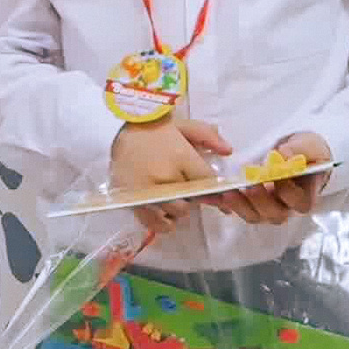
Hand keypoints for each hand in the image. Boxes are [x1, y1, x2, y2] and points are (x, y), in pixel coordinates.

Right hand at [109, 118, 232, 237]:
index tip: (221, 196)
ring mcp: (149, 192)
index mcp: (181, 157)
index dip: (218, 191)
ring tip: (174, 196)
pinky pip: (156, 223)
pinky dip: (164, 223)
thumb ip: (207, 136)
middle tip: (187, 186)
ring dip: (180, 207)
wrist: (119, 132)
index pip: (209, 182)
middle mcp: (167, 177)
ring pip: (178, 212)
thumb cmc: (154, 129)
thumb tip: (229, 151)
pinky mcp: (134, 202)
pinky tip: (165, 214)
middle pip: (194, 200)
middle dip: (195, 195)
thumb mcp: (183, 125)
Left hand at [215, 131, 330, 226]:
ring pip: (255, 216)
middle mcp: (287, 207)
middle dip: (261, 200)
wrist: (294, 154)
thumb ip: (299, 150)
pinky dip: (229, 203)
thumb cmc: (306, 153)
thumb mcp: (309, 146)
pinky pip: (240, 209)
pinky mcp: (252, 205)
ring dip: (241, 205)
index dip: (287, 190)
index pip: (299, 202)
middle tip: (250, 184)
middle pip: (275, 214)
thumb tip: (283, 156)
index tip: (275, 173)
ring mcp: (268, 208)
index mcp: (306, 195)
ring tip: (229, 191)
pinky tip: (220, 193)